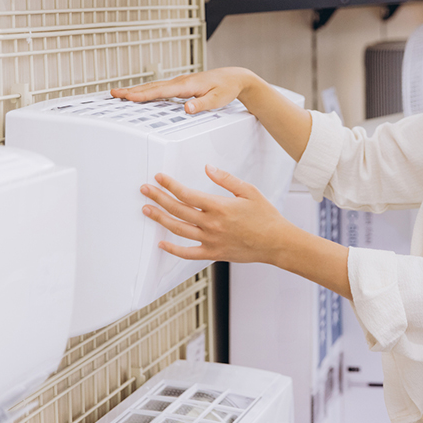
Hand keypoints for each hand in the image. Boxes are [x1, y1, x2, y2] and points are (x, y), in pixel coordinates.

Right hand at [112, 67, 254, 113]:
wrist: (234, 78)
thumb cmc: (226, 88)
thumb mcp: (217, 99)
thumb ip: (201, 104)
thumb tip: (186, 109)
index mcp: (187, 85)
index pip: (161, 91)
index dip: (143, 95)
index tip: (128, 97)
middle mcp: (180, 81)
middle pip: (152, 87)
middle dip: (131, 90)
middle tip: (113, 94)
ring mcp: (179, 82)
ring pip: (154, 86)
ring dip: (136, 89)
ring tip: (119, 93)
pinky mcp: (180, 85)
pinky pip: (159, 87)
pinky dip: (146, 90)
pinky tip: (139, 94)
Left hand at [140, 165, 292, 264]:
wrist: (276, 243)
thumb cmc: (266, 217)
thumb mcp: (249, 191)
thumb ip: (226, 179)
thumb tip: (208, 168)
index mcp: (219, 206)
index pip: (187, 194)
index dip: (170, 185)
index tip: (159, 178)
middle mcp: (212, 224)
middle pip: (177, 210)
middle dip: (158, 198)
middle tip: (145, 190)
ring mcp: (211, 240)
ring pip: (178, 229)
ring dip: (160, 219)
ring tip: (147, 210)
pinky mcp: (213, 253)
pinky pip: (188, 253)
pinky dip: (173, 249)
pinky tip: (162, 243)